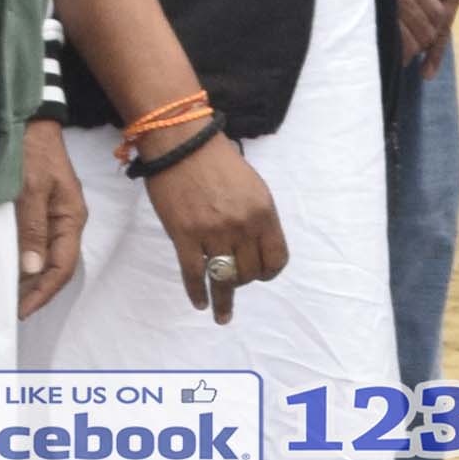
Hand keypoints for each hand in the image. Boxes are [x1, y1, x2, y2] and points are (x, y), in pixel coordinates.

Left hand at [19, 123, 83, 314]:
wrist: (27, 118)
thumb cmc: (30, 151)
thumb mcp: (30, 189)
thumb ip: (32, 229)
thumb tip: (32, 269)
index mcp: (71, 217)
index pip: (62, 266)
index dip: (44, 291)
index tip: (22, 310)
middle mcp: (66, 219)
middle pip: (57, 265)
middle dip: (38, 289)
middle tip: (13, 309)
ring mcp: (54, 213)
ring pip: (46, 255)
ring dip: (30, 277)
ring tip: (9, 294)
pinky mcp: (40, 206)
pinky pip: (36, 241)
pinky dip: (24, 258)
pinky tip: (10, 265)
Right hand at [142, 133, 287, 319]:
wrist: (182, 142)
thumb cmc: (218, 160)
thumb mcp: (253, 186)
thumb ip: (257, 217)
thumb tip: (255, 247)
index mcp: (263, 212)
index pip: (276, 258)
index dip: (269, 272)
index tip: (260, 276)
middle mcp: (241, 225)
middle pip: (250, 272)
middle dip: (244, 281)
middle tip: (234, 283)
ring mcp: (212, 232)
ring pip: (223, 278)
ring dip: (224, 301)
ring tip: (222, 316)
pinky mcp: (184, 235)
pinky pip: (193, 273)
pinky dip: (197, 292)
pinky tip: (200, 302)